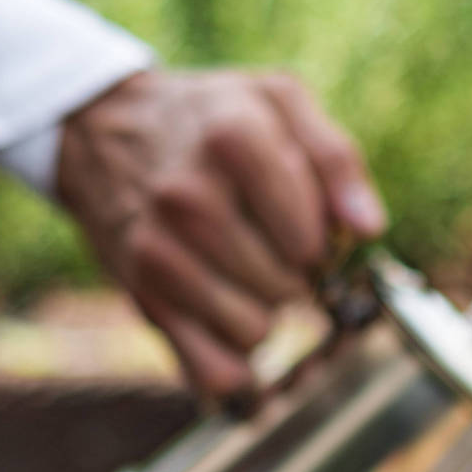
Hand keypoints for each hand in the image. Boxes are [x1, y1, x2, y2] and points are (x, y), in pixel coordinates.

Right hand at [55, 70, 384, 398]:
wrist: (103, 129)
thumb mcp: (278, 103)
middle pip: (288, 285)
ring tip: (240, 270)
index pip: (311, 237)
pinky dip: (233, 357)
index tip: (300, 220)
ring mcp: (159, 250)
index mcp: (233, 140)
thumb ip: (335, 158)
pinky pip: (216, 368)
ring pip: (256, 330)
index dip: (318, 238)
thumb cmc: (209, 120)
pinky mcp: (142, 295)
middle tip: (265, 242)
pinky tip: (227, 317)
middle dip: (292, 273)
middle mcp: (190, 197)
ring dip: (262, 310)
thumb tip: (368, 228)